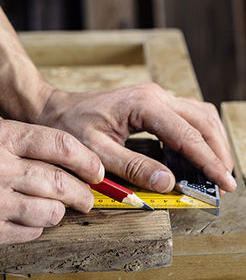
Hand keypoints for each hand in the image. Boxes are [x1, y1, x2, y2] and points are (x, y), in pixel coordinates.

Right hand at [0, 120, 102, 249]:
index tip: (96, 169)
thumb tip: (68, 162)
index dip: (86, 159)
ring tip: (55, 206)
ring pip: (51, 212)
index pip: (60, 144)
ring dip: (60, 211)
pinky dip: (37, 225)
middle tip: (87, 196)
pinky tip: (27, 216)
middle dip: (83, 192)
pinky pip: (30, 231)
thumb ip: (26, 144)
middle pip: (61, 182)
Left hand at [39, 83, 234, 192]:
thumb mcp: (97, 151)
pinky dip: (194, 138)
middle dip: (216, 151)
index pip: (187, 135)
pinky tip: (191, 158)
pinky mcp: (150, 104)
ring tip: (212, 172)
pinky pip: (184, 118)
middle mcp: (155, 95)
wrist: (55, 110)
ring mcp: (154, 97)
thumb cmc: (70, 126)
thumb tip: (168, 184)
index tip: (224, 183)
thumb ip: (132, 167)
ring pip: (198, 116)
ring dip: (209, 143)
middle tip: (222, 182)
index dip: (208, 161)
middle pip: (202, 120)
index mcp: (143, 104)